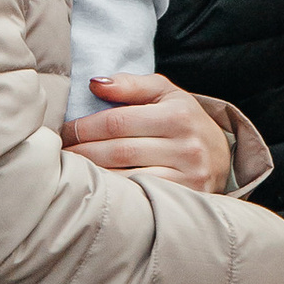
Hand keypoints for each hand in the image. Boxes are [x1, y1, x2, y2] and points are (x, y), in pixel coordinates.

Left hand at [64, 71, 231, 189]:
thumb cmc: (184, 122)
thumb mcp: (165, 94)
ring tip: (73, 170)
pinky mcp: (186, 200)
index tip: (63, 132)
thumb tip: (94, 84)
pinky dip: (115, 193)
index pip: (117, 121)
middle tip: (61, 153)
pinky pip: (139, 196)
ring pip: (126, 176)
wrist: (222, 158)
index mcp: (178, 115)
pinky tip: (99, 189)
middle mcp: (186, 146)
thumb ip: (130, 85)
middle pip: (118, 151)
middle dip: (83, 152)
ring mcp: (188, 177)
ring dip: (94, 175)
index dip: (84, 127)